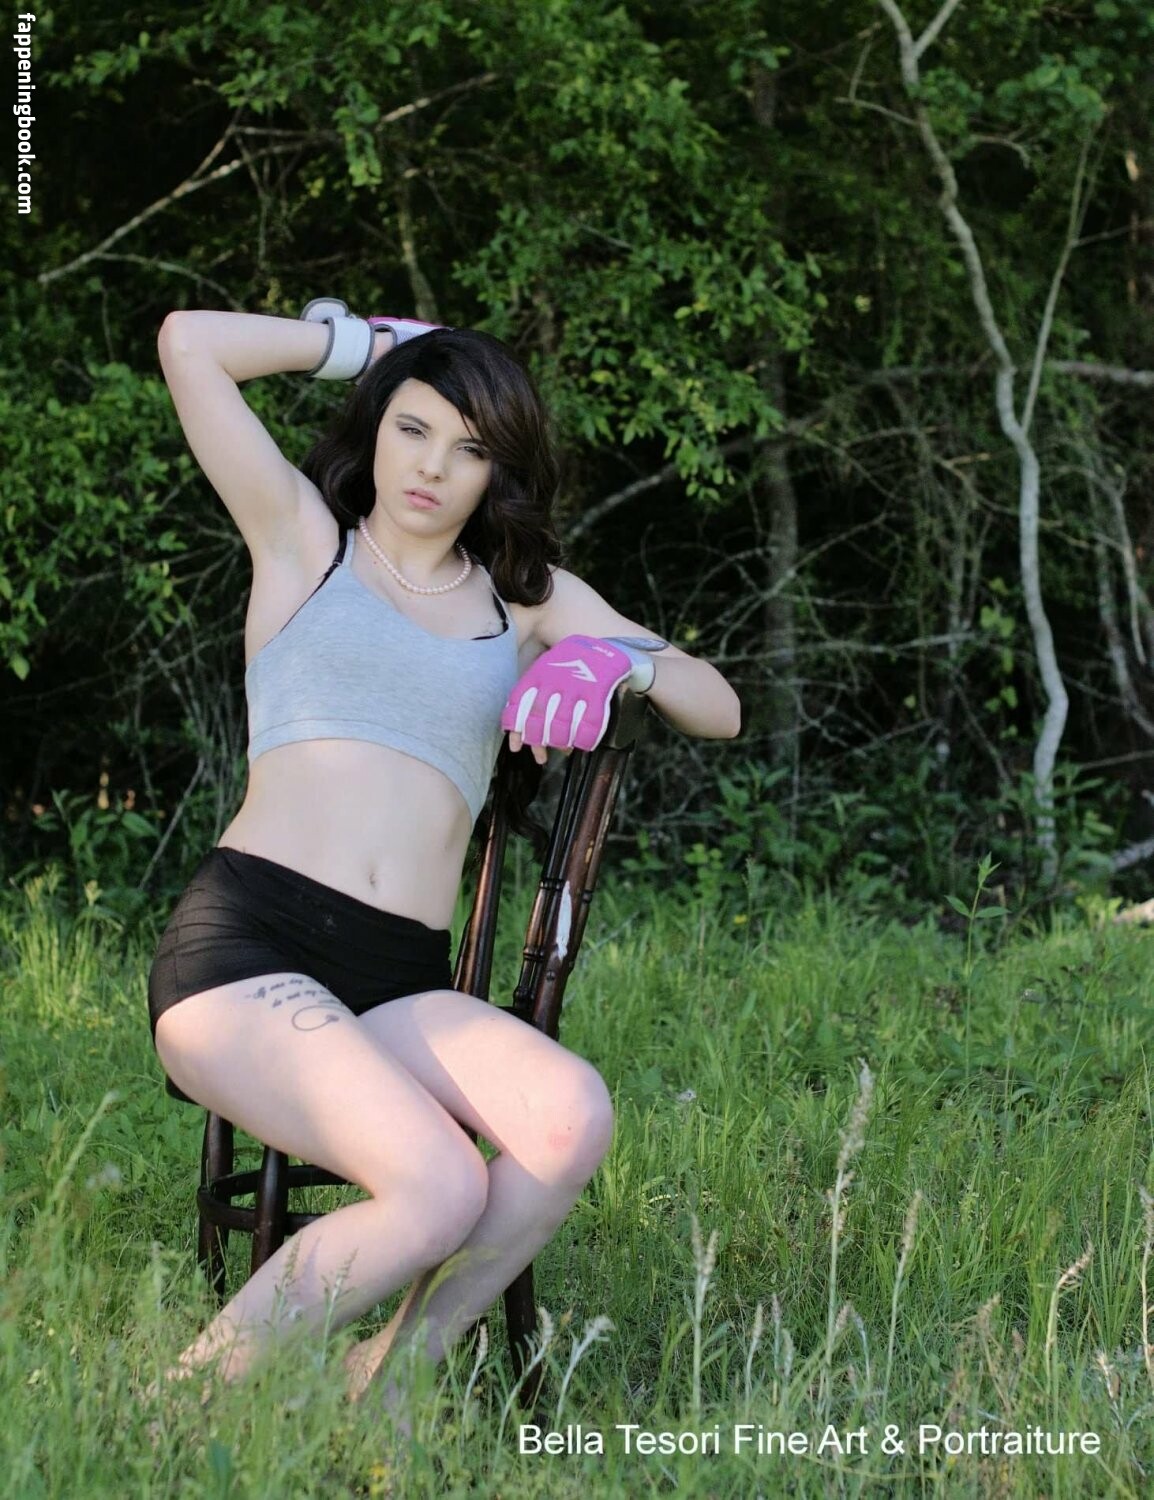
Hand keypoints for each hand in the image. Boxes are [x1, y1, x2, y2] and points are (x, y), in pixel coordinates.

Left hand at [501, 635, 637, 755]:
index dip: (515, 728)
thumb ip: (531, 695)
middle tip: (540, 751)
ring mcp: (576, 686)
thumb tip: (520, 733)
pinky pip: (591, 721)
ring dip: (560, 741)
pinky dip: (586, 738)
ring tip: (562, 747)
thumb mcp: (544, 669)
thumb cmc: (568, 664)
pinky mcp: (597, 691)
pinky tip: (584, 745)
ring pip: (562, 723)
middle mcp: (554, 680)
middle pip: (538, 717)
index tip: (515, 746)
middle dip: (537, 739)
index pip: (518, 704)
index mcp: (538, 674)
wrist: (600, 644)